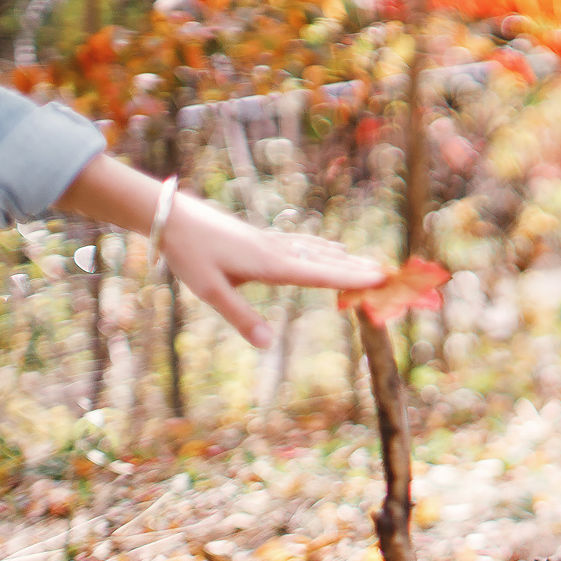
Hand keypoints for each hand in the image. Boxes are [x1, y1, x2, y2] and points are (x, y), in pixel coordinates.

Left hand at [55, 153, 383, 347]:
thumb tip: (268, 344)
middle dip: (357, 269)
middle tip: (390, 274)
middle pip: (325, 262)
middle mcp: (276, 251)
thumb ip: (241, 317)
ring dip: (341, 258)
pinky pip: (300, 244)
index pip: (319, 275)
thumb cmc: (188, 253)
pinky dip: (320, 248)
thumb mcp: (210, 290)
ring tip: (365, 263)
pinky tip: (324, 247)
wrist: (169, 215)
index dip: (351, 278)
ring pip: (314, 250)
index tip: (382, 279)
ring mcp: (269, 242)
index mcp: (270, 265)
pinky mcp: (259, 237)